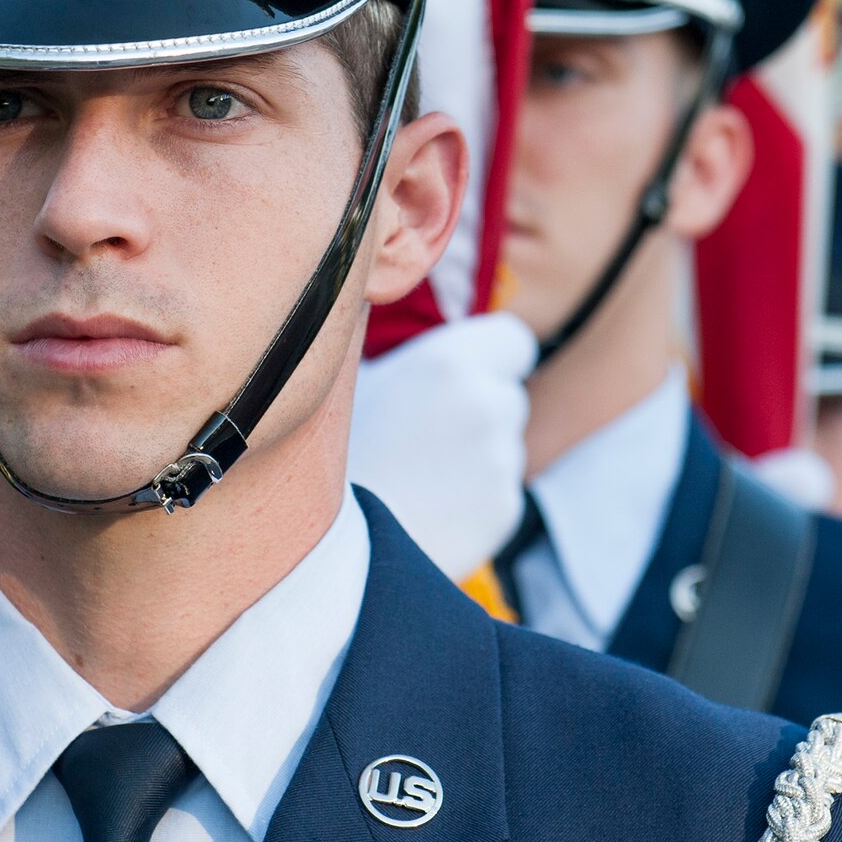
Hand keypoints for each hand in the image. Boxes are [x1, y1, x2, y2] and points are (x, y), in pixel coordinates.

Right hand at [348, 312, 536, 579]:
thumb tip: (381, 292)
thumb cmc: (330, 453)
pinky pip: (498, 491)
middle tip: (422, 433)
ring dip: (475, 455)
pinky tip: (428, 507)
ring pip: (503, 445)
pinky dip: (474, 499)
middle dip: (479, 409)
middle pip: (507, 395)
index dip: (489, 356)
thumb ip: (384, 337)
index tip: (460, 375)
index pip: (514, 340)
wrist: (328, 550)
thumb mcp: (351, 378)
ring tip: (416, 475)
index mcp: (454, 362)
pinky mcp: (505, 510)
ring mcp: (503, 462)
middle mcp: (490, 406)